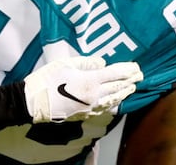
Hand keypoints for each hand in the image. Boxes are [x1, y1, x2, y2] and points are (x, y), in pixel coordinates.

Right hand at [23, 56, 142, 122]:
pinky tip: (116, 100)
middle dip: (130, 81)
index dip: (127, 69)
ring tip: (131, 88)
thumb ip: (86, 62)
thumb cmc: (48, 79)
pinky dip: (113, 103)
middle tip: (140, 76)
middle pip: (117, 87)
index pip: (115, 74)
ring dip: (124, 93)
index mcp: (90, 80)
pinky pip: (104, 108)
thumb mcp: (66, 64)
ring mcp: (91, 106)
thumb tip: (102, 63)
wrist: (35, 102)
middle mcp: (94, 95)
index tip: (136, 66)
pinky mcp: (85, 113)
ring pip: (113, 100)